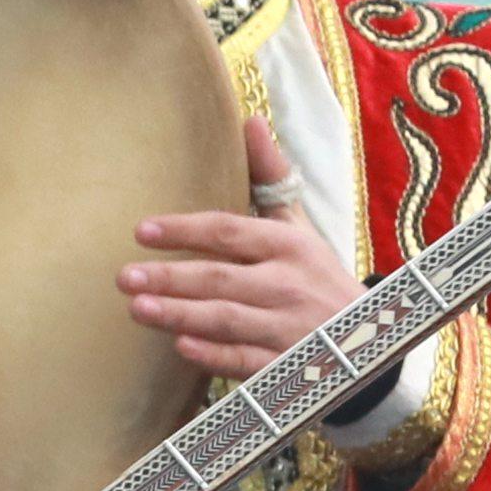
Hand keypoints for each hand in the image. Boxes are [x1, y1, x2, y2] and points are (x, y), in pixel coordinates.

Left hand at [121, 111, 359, 380]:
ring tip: (136, 309)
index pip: (229, 231)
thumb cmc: (316, 277)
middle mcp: (289, 284)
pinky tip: (181, 346)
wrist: (367, 340)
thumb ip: (270, 177)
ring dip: (181, 314)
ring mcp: (289, 328)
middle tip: (124, 277)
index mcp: (289, 245)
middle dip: (171, 277)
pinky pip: (248, 361)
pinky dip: (215, 355)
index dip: (185, 230)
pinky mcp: (288, 369)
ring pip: (228, 319)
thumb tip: (250, 121)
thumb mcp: (298, 227)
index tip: (141, 231)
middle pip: (221, 277)